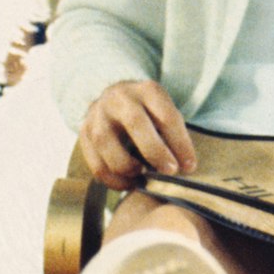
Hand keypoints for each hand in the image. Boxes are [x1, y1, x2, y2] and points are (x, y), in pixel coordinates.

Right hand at [79, 80, 193, 190]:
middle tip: (170, 172)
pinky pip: (96, 164)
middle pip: (136, 123)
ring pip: (108, 145)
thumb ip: (173, 135)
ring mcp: (98, 115)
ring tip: (144, 178)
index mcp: (147, 90)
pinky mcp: (84, 134)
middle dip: (155, 152)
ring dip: (129, 168)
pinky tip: (129, 183)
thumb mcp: (164, 112)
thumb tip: (185, 167)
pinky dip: (114, 181)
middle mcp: (120, 98)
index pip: (166, 115)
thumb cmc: (147, 113)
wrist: (112, 100)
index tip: (190, 166)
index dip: (180, 143)